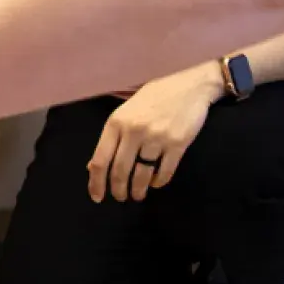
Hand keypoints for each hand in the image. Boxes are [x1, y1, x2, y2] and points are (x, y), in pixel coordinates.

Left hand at [86, 65, 222, 202]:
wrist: (190, 86)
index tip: (96, 197)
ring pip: (142, 175)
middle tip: (121, 197)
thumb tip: (94, 167)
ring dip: (138, 190)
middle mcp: (134, 131)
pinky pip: (165, 172)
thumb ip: (112, 137)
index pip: (100, 160)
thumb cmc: (154, 98)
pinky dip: (159, 182)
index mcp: (116, 122)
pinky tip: (156, 183)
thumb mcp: (126, 111)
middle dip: (119, 191)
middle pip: (120, 172)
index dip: (96, 183)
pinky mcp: (178, 144)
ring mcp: (157, 138)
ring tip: (138, 194)